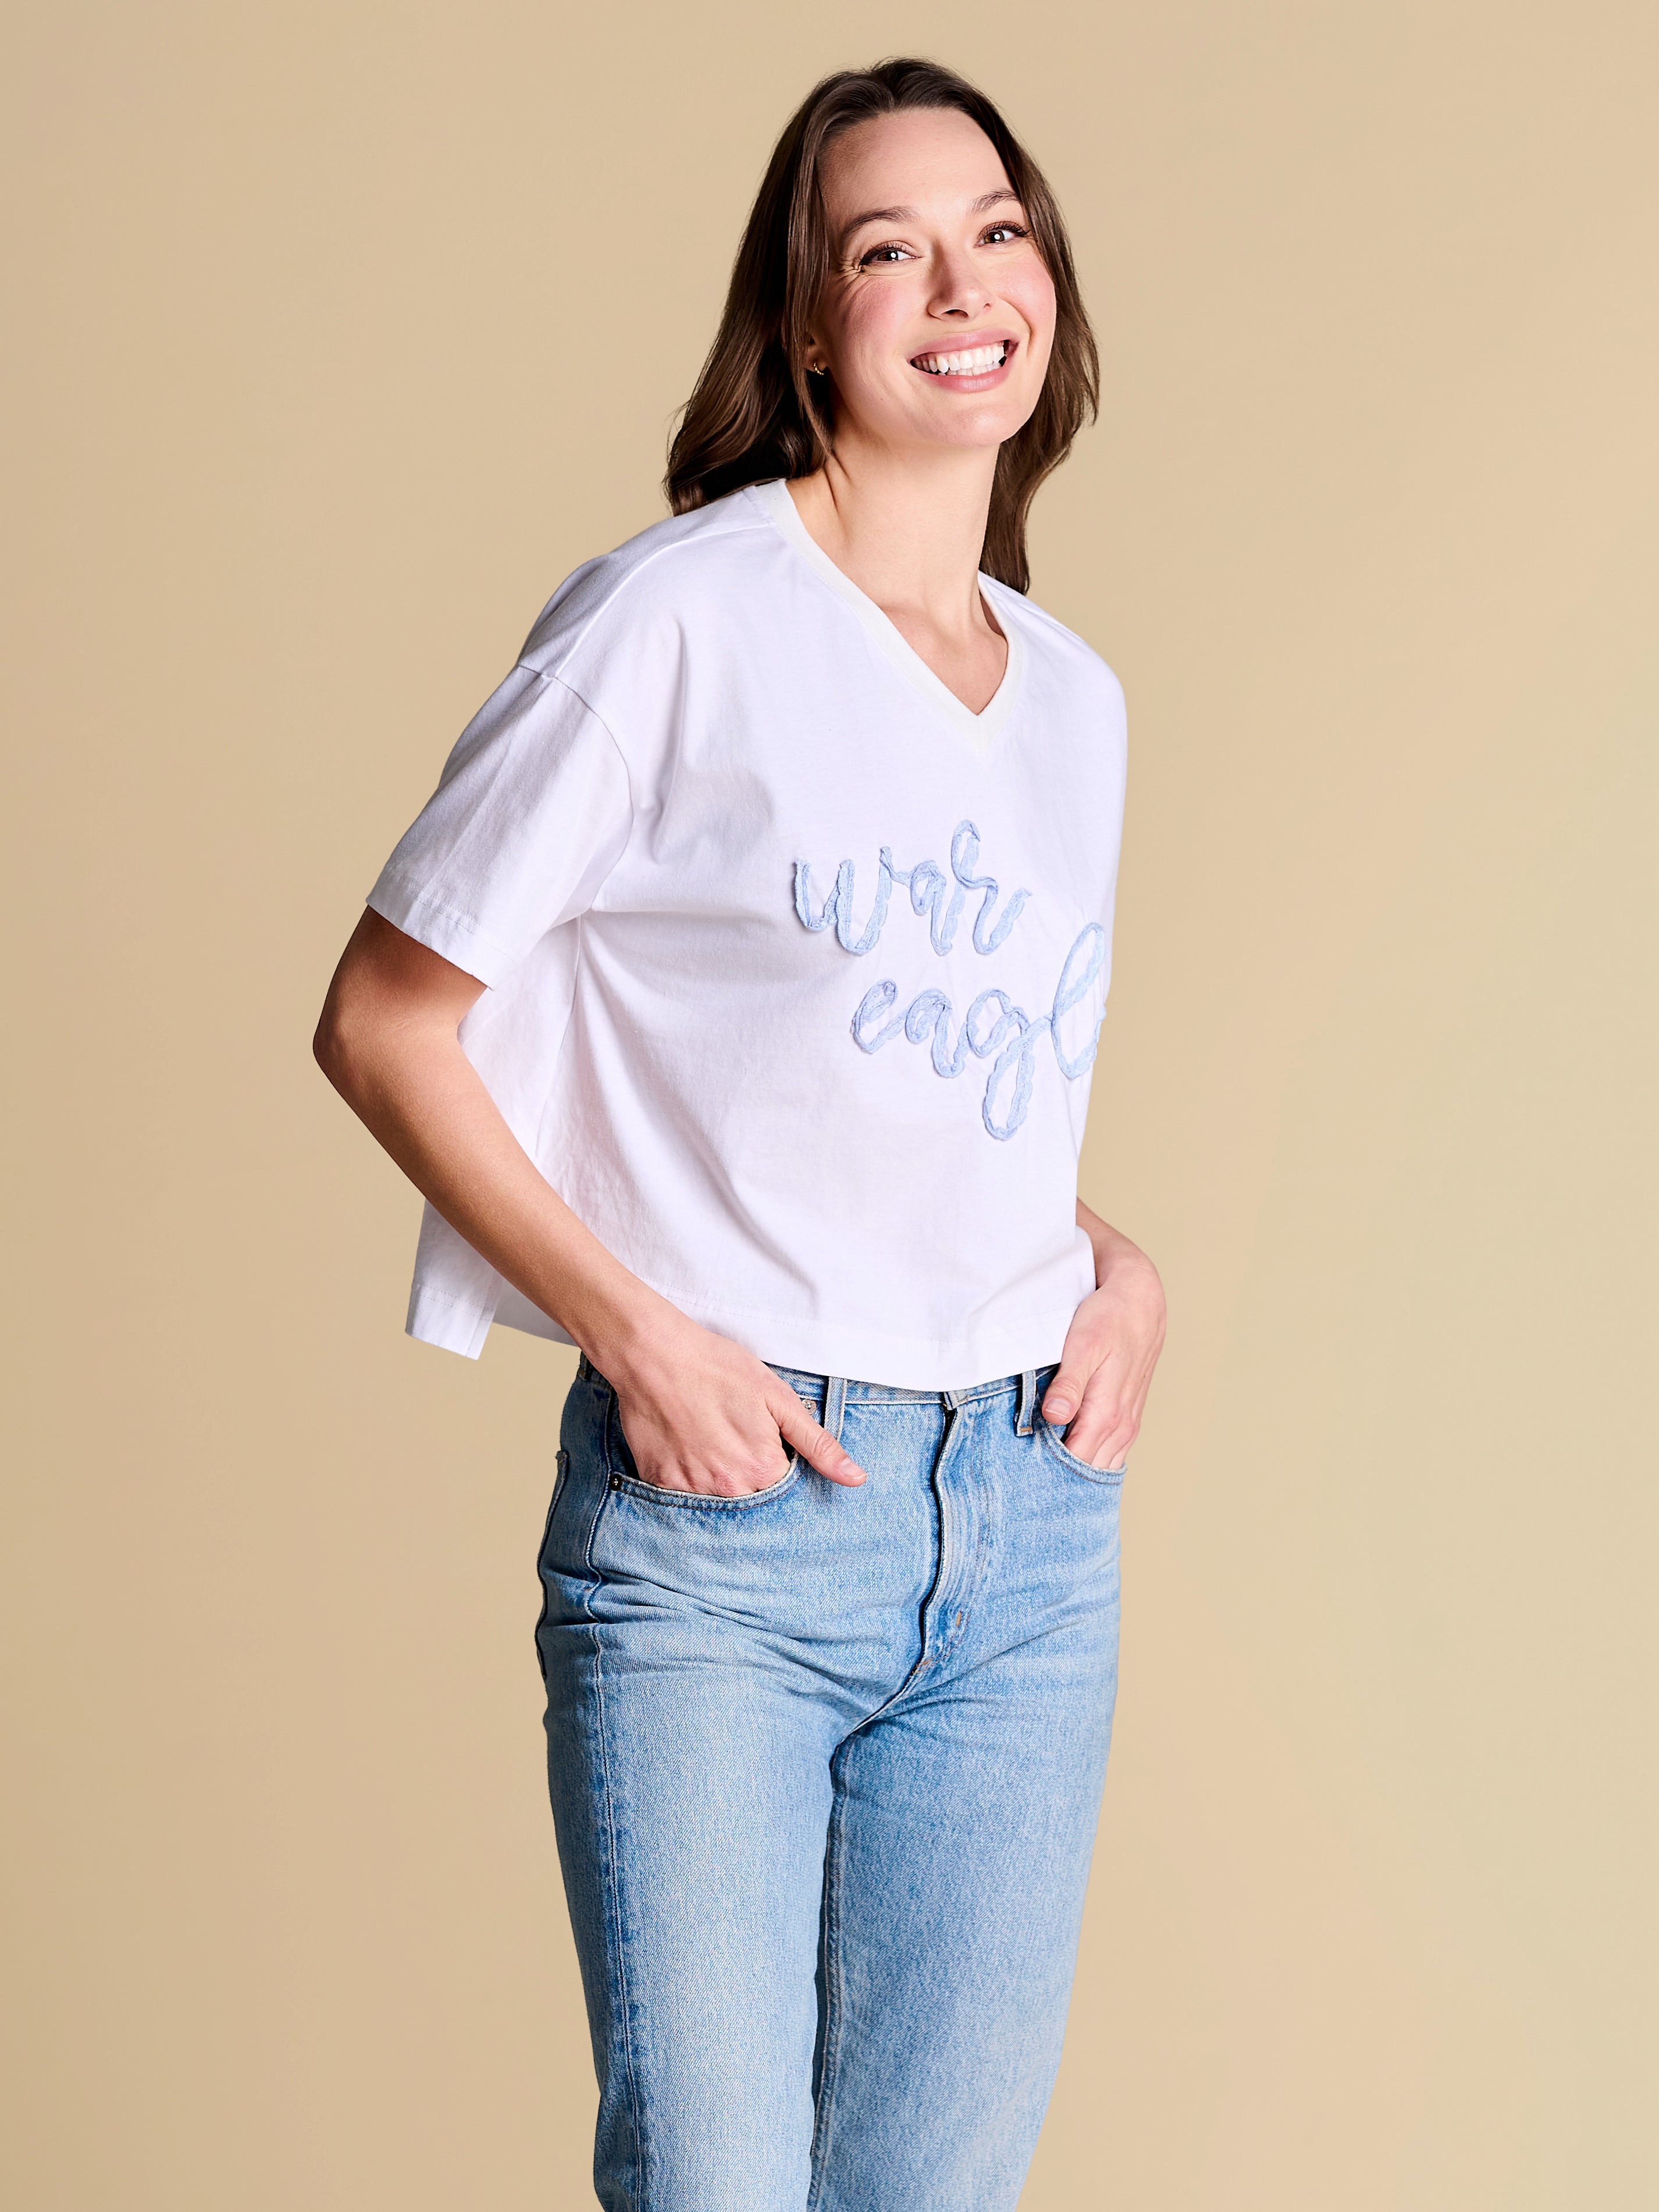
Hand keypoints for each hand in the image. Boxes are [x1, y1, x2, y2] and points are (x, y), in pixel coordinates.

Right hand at [594, 1309, 867, 1496]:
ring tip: (707, 1437)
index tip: (765, 1442)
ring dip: (718, 1478)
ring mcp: (690, 1489)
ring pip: (716, 1498)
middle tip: (733, 1436)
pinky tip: (686, 1443)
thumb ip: (817, 1444)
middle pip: (751, 1500)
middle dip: (750, 1476)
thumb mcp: (777, 1398)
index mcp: (763, 1469)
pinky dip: (688, 1474)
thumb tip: (856, 1479)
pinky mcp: (659, 1483)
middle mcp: (728, 1489)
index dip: (779, 1466)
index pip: (785, 1491)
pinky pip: (681, 1494)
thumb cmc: (719, 1368)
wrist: (654, 1354)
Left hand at [1041, 1234, 1165, 1470]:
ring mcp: (1127, 1425)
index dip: (1047, 1475)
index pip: (1074, 1464)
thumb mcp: (1083, 1346)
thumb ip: (1069, 1385)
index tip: (1018, 1480)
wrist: (1140, 1300)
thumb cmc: (1108, 1319)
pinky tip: (1065, 1457)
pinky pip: (1107, 1452)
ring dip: (1073, 1471)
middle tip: (1021, 1484)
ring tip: (1038, 1476)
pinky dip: (1087, 1459)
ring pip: (1099, 1465)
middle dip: (1058, 1481)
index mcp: (1107, 1414)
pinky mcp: (1127, 1417)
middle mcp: (1121, 1427)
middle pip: (1086, 1471)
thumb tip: (1053, 1418)